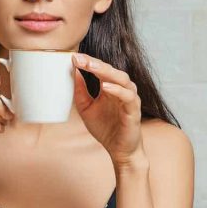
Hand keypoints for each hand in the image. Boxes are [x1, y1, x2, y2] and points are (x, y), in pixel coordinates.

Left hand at [71, 53, 147, 170]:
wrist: (119, 150)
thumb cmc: (105, 128)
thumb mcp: (86, 108)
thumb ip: (80, 91)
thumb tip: (72, 72)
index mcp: (111, 87)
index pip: (101, 69)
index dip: (88, 61)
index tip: (73, 57)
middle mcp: (121, 90)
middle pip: (111, 70)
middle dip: (95, 62)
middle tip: (80, 58)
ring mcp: (129, 99)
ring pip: (122, 79)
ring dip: (106, 71)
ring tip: (91, 66)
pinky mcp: (134, 111)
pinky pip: (128, 97)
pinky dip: (117, 90)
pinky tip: (105, 86)